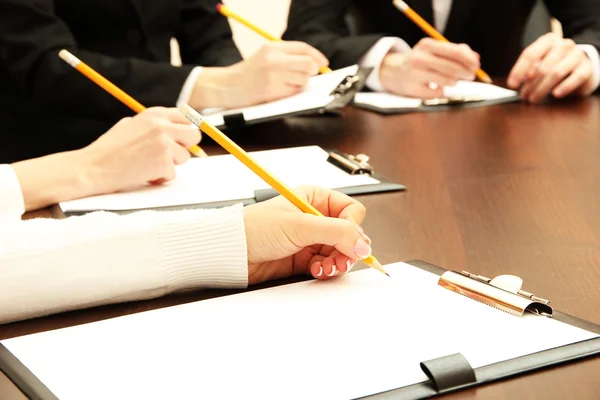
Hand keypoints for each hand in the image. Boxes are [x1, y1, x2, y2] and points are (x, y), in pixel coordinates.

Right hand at [81, 107, 200, 193]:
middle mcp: (162, 125)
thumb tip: (176, 130)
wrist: (93, 167)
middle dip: (185, 147)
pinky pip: (173, 174)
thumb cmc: (109, 149)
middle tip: (170, 155)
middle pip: (194, 135)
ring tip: (149, 165)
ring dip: (171, 165)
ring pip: (185, 158)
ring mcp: (164, 144)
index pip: (186, 117)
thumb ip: (154, 125)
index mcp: (154, 114)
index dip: (185, 130)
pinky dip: (161, 178)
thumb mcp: (131, 125)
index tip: (183, 139)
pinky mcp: (164, 162)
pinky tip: (145, 174)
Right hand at [190, 41, 328, 108]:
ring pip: (303, 80)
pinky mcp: (272, 91)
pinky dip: (291, 93)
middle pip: (308, 64)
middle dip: (312, 71)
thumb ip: (286, 56)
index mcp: (272, 48)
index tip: (323, 63)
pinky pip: (293, 92)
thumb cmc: (248, 73)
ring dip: (300, 83)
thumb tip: (313, 63)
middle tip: (306, 75)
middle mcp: (274, 60)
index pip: (303, 49)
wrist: (226, 86)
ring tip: (285, 84)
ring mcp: (273, 76)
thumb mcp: (264, 56)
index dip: (317, 56)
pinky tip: (279, 91)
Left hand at [243, 185, 371, 285]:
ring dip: (337, 262)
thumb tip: (363, 244)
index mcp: (315, 199)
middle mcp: (314, 218)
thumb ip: (336, 233)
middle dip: (348, 249)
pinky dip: (325, 270)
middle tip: (340, 259)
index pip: (351, 210)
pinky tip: (316, 271)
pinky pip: (326, 265)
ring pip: (340, 252)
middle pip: (349, 234)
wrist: (230, 252)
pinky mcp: (303, 258)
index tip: (350, 241)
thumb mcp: (300, 226)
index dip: (354, 227)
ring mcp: (309, 239)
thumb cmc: (255, 228)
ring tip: (326, 267)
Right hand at [379, 38, 479, 97]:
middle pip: (452, 68)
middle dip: (466, 73)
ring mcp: (415, 74)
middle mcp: (419, 58)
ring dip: (455, 82)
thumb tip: (475, 59)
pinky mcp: (413, 89)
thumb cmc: (420, 60)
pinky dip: (442, 91)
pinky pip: (438, 93)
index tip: (476, 66)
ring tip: (453, 81)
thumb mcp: (433, 50)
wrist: (393, 71)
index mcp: (427, 45)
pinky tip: (438, 88)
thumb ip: (456, 51)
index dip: (469, 60)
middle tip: (470, 76)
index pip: (454, 52)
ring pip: (447, 81)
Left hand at [507, 33, 594, 102]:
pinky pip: (575, 78)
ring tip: (534, 99)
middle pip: (542, 66)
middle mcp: (563, 45)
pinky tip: (555, 94)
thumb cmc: (554, 65)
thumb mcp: (539, 64)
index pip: (530, 54)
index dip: (519, 71)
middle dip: (530, 85)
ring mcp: (577, 55)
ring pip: (555, 73)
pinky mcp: (587, 68)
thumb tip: (515, 83)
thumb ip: (528, 70)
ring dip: (542, 89)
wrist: (580, 65)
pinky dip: (564, 87)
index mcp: (548, 41)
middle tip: (524, 96)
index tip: (512, 84)